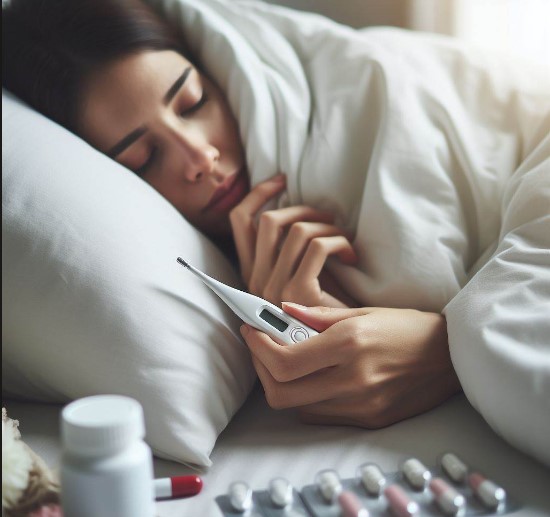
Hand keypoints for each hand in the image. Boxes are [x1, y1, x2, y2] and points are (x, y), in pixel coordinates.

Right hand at [229, 174, 356, 307]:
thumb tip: (296, 212)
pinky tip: (351, 255)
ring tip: (342, 237)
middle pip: (270, 220)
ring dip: (327, 226)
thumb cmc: (323, 309)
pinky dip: (340, 242)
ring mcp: (275, 287)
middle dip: (302, 208)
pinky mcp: (298, 292)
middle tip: (325, 215)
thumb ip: (288, 250)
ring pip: (298, 230)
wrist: (336, 348)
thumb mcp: (298, 274)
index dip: (259, 194)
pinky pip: (320, 246)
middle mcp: (256, 279)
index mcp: (251, 273)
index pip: (240, 221)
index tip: (281, 181)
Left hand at [240, 303, 461, 427]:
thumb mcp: (362, 312)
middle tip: (262, 349)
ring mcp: (360, 406)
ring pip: (296, 407)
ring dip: (281, 383)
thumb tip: (280, 312)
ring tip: (286, 360)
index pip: (283, 361)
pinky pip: (320, 415)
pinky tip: (312, 377)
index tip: (251, 331)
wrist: (450, 357)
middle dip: (261, 370)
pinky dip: (305, 397)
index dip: (258, 348)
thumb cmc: (406, 327)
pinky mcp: (368, 421)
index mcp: (349, 345)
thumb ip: (317, 316)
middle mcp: (352, 380)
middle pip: (280, 394)